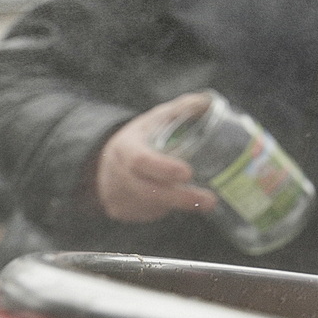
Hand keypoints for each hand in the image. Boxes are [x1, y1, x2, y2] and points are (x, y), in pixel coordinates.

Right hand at [95, 93, 217, 221]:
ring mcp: (116, 195)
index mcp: (125, 147)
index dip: (163, 168)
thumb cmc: (142, 136)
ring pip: (150, 206)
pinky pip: (148, 214)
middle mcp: (117, 173)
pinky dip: (166, 210)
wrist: (107, 159)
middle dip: (180, 198)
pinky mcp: (121, 211)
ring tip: (205, 201)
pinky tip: (180, 202)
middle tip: (210, 201)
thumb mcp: (157, 117)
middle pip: (148, 191)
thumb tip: (208, 102)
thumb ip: (183, 108)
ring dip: (178, 205)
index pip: (141, 160)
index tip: (187, 173)